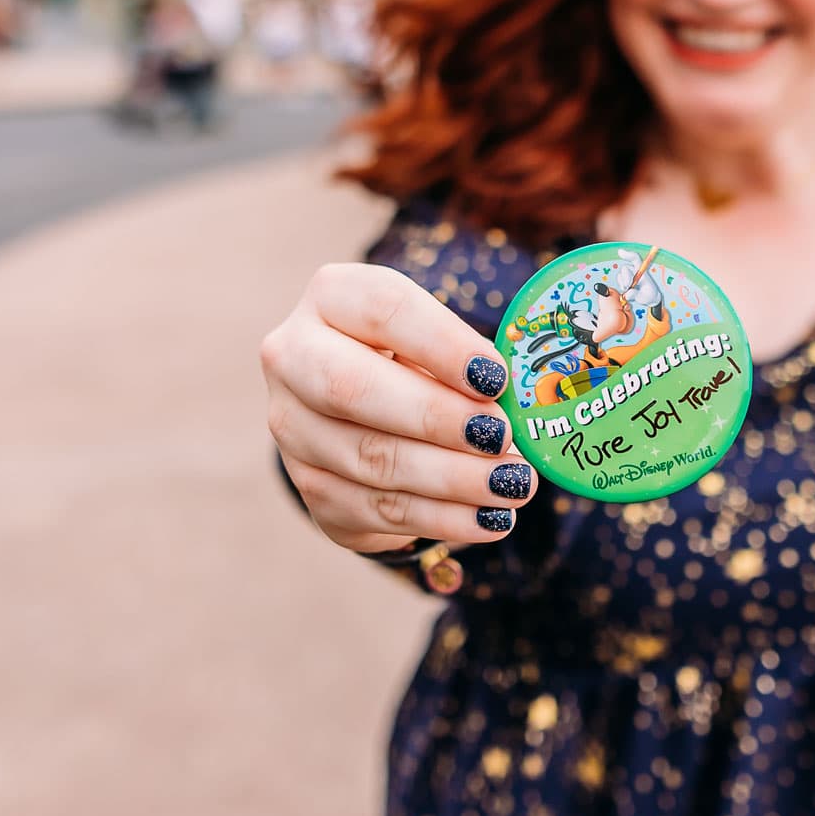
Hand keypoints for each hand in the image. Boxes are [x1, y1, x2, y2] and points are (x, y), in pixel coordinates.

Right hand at [262, 262, 537, 556]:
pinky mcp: (310, 486)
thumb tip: (521, 404)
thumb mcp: (438, 339)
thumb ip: (471, 361)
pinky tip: (489, 518)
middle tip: (501, 436)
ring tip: (513, 484)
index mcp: (331, 297)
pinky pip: (376, 510)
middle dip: (435, 417)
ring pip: (369, 458)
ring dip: (451, 478)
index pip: (383, 310)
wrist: (361, 403)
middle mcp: (293, 358)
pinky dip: (441, 519)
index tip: (497, 377)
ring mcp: (293, 427)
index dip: (442, 345)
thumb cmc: (415, 357)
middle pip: (352, 388)